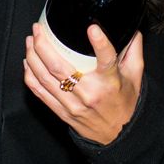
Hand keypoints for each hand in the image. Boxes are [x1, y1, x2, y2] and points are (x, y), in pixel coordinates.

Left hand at [24, 23, 141, 145]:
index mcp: (110, 82)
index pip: (106, 60)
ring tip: (30, 40)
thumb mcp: (135, 76)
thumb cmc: (125, 103)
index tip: (92, 28)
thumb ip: (133, 50)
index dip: (100, 43)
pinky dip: (30, 76)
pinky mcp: (62, 111)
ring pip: (45, 78)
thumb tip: (131, 29)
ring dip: (33, 57)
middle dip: (43, 45)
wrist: (118, 135)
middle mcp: (89, 93)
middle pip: (59, 67)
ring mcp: (73, 104)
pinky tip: (28, 62)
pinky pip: (40, 93)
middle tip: (38, 29)